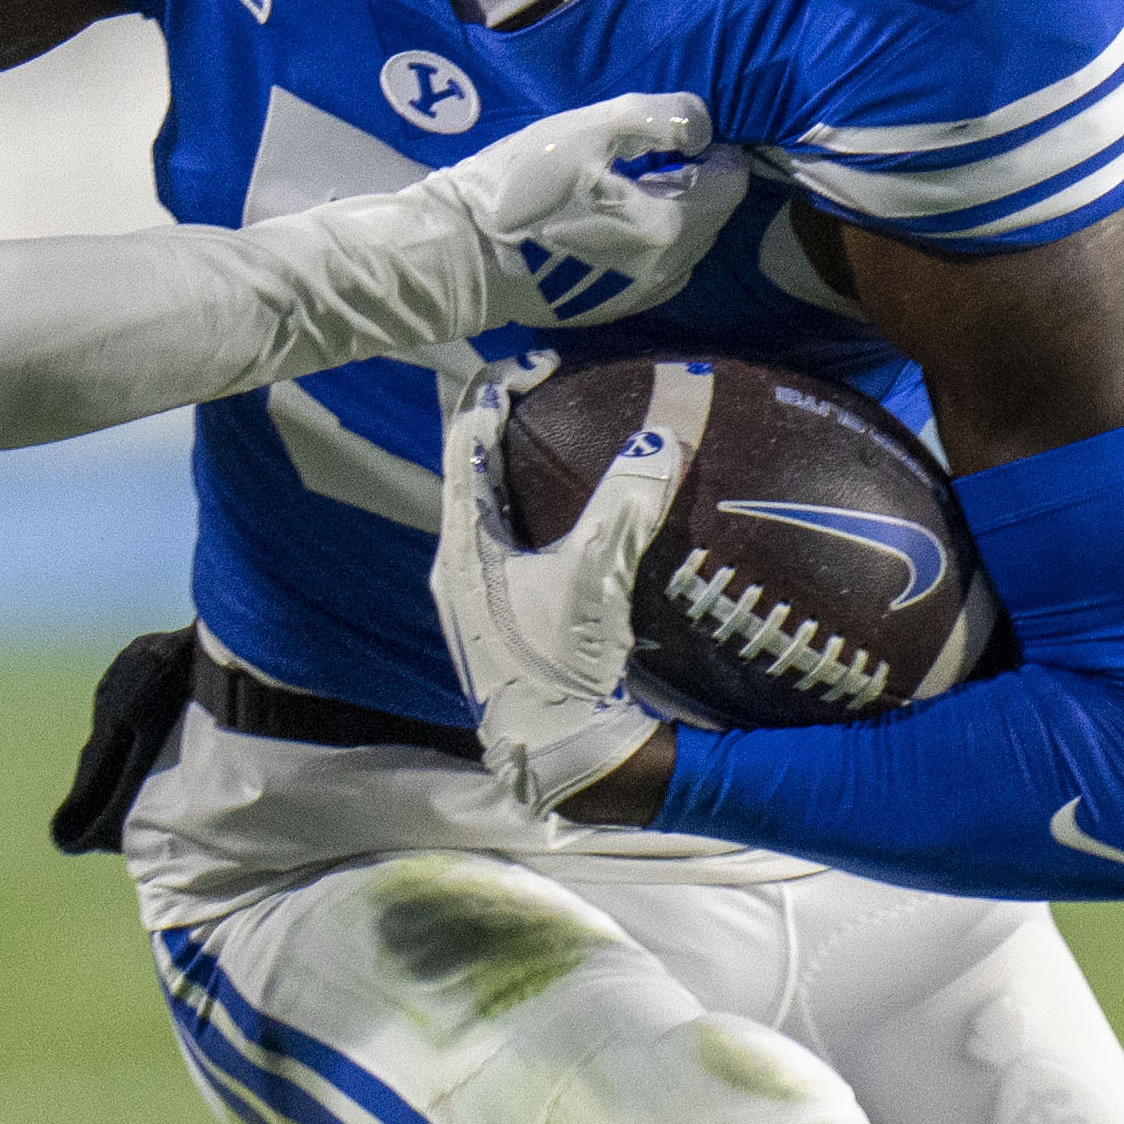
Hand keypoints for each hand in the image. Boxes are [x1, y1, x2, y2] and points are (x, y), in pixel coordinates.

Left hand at [428, 353, 705, 809]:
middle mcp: (459, 566)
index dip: (500, 391)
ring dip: (523, 470)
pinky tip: (583, 515)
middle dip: (510, 425)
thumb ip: (626, 504)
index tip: (543, 363)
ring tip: (569, 439)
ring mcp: (478, 596)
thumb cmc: (562, 671)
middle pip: (473, 469)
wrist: (558, 760)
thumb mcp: (595, 580)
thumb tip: (664, 436)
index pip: (466, 440)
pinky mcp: (503, 620)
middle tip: (556, 390)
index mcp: (463, 546)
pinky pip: (512, 541)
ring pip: (491, 507)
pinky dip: (539, 510)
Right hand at [429, 92, 750, 324]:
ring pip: (686, 248)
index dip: (716, 150)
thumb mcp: (585, 130)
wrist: (457, 257)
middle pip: (713, 218)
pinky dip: (651, 243)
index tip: (680, 134)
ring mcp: (638, 297)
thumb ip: (657, 117)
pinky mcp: (610, 310)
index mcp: (668, 226)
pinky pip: (656, 271)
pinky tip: (611, 224)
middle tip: (654, 155)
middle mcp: (666, 271)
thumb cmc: (518, 187)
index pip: (729, 182)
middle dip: (696, 183)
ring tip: (634, 188)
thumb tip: (701, 130)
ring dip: (676, 215)